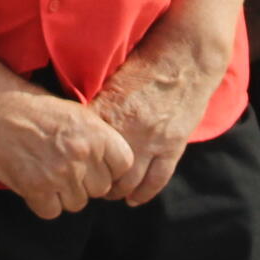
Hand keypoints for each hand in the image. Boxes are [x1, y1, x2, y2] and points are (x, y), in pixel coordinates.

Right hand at [0, 81, 135, 219]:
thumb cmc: (32, 107)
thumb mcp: (75, 112)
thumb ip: (97, 138)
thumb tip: (111, 166)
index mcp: (96, 133)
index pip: (124, 166)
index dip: (111, 169)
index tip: (97, 167)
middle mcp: (83, 154)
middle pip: (100, 189)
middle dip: (86, 183)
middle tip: (65, 169)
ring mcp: (60, 174)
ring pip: (77, 203)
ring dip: (64, 195)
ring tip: (47, 173)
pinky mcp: (36, 189)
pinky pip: (51, 212)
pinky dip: (43, 203)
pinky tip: (34, 183)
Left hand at [91, 25, 229, 205]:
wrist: (187, 59)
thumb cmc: (147, 64)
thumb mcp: (113, 80)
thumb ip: (96, 105)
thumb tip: (74, 125)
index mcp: (109, 111)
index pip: (85, 148)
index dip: (76, 161)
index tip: (72, 167)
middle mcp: (128, 130)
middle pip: (103, 171)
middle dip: (94, 182)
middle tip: (88, 185)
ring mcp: (152, 141)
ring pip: (129, 182)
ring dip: (116, 192)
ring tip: (109, 193)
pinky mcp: (173, 147)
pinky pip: (156, 180)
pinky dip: (143, 194)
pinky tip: (134, 199)